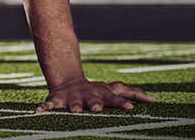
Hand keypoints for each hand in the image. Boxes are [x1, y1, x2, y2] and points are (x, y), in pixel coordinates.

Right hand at [36, 76, 156, 112]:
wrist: (69, 81)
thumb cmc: (98, 92)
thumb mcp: (113, 90)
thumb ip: (133, 94)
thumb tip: (156, 100)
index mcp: (103, 94)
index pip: (115, 98)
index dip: (122, 104)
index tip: (131, 110)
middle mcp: (88, 95)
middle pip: (93, 99)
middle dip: (95, 104)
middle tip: (98, 109)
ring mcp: (72, 97)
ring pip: (72, 102)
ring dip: (74, 106)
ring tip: (75, 111)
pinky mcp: (57, 99)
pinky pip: (49, 104)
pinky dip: (44, 107)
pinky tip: (39, 112)